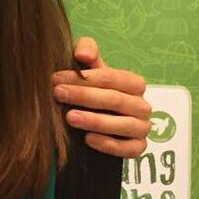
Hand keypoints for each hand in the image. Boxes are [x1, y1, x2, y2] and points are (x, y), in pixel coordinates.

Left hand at [52, 36, 150, 157]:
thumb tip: (83, 54)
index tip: (56, 78)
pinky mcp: (138, 148)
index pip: (112, 78)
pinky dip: (109, 144)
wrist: (94, 120)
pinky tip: (88, 139)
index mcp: (134, 83)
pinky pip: (129, 149)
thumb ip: (86, 50)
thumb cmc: (91, 89)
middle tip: (58, 94)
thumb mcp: (88, 67)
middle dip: (84, 96)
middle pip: (115, 100)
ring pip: (123, 124)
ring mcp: (141, 127)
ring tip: (69, 117)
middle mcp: (142, 105)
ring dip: (95, 121)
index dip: (84, 77)